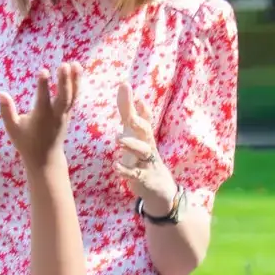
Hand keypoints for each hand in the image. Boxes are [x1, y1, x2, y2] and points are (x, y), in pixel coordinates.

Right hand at [0, 63, 79, 169]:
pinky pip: (74, 97)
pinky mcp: (68, 114)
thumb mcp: (13, 129)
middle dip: (64, 81)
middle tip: (64, 65)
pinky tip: (76, 70)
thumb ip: (6, 111)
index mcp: (41, 118)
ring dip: (75, 80)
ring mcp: (64, 115)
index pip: (42, 99)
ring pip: (72, 96)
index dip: (43, 85)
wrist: (46, 159)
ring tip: (76, 63)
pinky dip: (76, 84)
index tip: (43, 70)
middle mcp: (55, 115)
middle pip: (63, 97)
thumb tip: (0, 93)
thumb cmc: (26, 142)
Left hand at [114, 83, 174, 209]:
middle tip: (129, 116)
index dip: (136, 105)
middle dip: (138, 122)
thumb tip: (130, 89)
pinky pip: (135, 174)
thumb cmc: (144, 157)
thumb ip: (131, 114)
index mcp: (144, 135)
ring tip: (118, 139)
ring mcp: (147, 162)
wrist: (159, 187)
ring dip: (131, 145)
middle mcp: (148, 146)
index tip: (127, 87)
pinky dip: (126, 171)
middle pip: (146, 132)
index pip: (142, 118)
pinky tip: (115, 166)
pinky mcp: (144, 179)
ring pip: (143, 152)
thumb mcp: (137, 135)